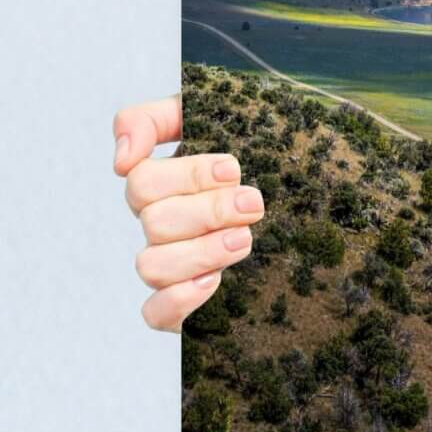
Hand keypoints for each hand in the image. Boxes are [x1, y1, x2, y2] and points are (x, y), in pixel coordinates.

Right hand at [113, 94, 263, 331]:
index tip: (233, 169)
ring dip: (200, 252)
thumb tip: (121, 160)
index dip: (186, 175)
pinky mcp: (183, 307)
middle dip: (208, 211)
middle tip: (254, 204)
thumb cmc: (259, 155)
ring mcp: (171, 267)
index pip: (142, 180)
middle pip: (153, 221)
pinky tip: (215, 281)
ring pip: (152, 266)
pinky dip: (179, 299)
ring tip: (245, 239)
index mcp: (164, 186)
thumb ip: (156, 120)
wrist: (310, 211)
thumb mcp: (214, 118)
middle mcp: (163, 226)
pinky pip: (154, 314)